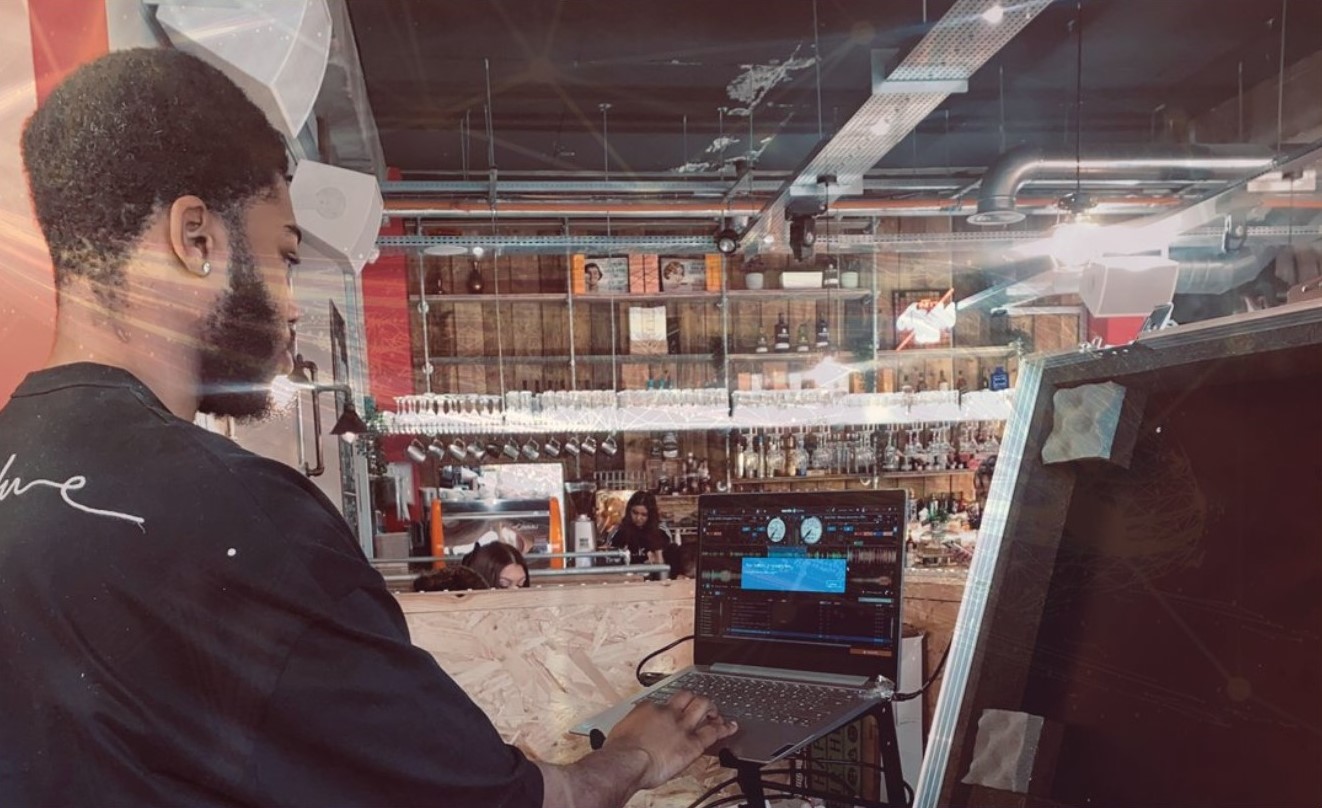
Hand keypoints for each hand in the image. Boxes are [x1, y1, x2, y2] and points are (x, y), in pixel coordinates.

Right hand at [605, 691, 737, 789]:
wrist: (625, 762)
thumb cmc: (619, 751)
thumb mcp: (621, 731)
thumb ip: (633, 728)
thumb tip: (633, 733)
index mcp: (648, 709)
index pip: (664, 702)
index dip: (671, 708)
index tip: (672, 713)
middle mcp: (667, 713)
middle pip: (687, 696)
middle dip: (695, 700)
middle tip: (700, 706)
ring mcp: (682, 727)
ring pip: (703, 707)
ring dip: (711, 709)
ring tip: (715, 713)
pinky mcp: (692, 744)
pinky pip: (712, 733)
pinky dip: (723, 729)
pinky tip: (730, 728)